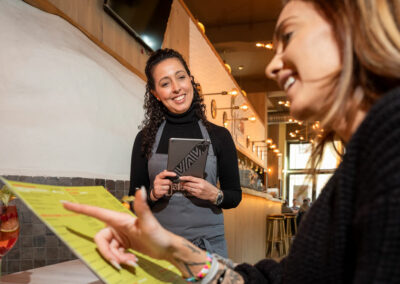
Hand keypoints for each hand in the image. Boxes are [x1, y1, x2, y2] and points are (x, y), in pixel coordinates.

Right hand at [63, 188, 243, 281]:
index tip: (64, 203)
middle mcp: (117, 226)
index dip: (80, 208)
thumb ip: (142, 207)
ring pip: (106, 249)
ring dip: (116, 258)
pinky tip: (132, 261)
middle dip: (108, 253)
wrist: (167, 249)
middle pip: (99, 240)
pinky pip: (113, 254)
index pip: (95, 212)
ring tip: (131, 261)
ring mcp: (120, 236)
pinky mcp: (123, 245)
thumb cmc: (158, 235)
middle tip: (121, 261)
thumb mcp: (149, 223)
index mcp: (119, 219)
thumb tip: (140, 188)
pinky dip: (120, 259)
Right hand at [152, 170, 175, 199]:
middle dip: (170, 183)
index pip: (164, 173)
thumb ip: (167, 175)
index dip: (170, 173)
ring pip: (167, 187)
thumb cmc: (161, 184)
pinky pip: (165, 192)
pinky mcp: (157, 191)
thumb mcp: (163, 178)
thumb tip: (173, 173)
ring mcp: (156, 186)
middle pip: (167, 181)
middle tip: (170, 183)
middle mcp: (157, 181)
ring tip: (166, 187)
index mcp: (158, 176)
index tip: (175, 174)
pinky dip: (166, 191)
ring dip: (168, 188)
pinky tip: (164, 190)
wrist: (156, 191)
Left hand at [179, 176, 218, 202]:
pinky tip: (187, 189)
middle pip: (188, 183)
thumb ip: (197, 180)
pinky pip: (190, 192)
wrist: (213, 194)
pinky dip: (188, 190)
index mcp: (201, 181)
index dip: (185, 178)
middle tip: (181, 182)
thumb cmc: (209, 187)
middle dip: (184, 183)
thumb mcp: (204, 181)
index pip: (191, 178)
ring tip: (183, 185)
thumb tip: (189, 179)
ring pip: (188, 188)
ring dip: (185, 187)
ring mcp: (198, 191)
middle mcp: (199, 186)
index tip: (180, 178)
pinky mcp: (197, 195)